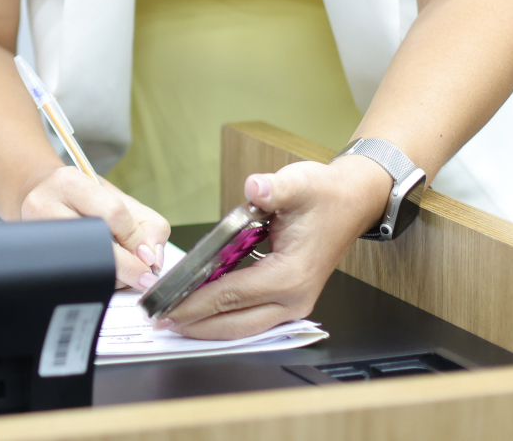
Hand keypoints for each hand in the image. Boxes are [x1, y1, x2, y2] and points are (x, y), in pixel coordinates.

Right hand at [19, 165, 169, 290]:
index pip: (113, 213)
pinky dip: (95, 281)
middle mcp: (44, 203)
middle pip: (95, 242)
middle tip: (142, 276)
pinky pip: (71, 277)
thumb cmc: (84, 200)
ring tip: (120, 273)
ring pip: (83, 265)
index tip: (148, 257)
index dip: (136, 240)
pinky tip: (102, 275)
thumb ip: (148, 225)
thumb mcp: (119, 199)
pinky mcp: (33, 255)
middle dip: (127, 265)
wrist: (44, 199)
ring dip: (112, 277)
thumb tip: (153, 258)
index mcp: (70, 182)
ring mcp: (35, 232)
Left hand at [156, 158, 390, 339]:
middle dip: (196, 324)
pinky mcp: (289, 301)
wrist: (351, 203)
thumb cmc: (324, 196)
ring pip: (245, 328)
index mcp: (291, 275)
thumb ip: (275, 188)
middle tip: (161, 321)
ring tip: (174, 321)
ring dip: (209, 326)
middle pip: (236, 323)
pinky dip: (225, 318)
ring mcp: (294, 304)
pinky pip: (252, 318)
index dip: (197, 302)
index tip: (168, 306)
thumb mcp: (299, 183)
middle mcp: (294, 298)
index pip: (233, 294)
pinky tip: (201, 310)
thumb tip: (255, 187)